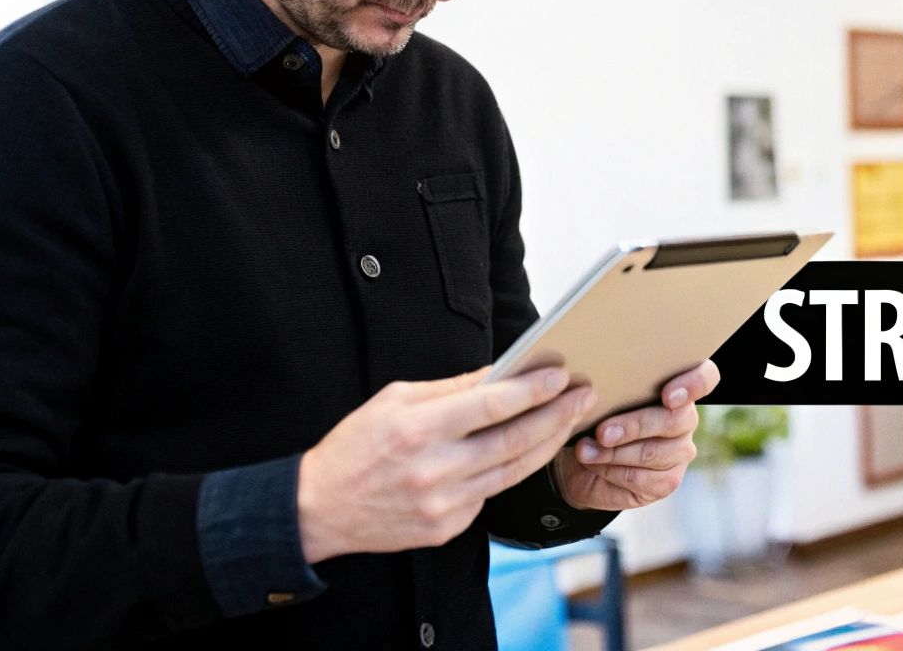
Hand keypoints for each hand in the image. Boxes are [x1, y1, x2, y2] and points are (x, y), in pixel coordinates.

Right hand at [297, 366, 597, 562]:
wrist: (318, 509)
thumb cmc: (355, 446)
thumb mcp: (393, 401)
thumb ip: (449, 389)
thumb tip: (498, 374)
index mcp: (418, 429)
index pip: (492, 405)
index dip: (533, 389)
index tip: (561, 375)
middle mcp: (435, 469)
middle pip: (515, 440)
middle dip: (557, 415)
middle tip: (583, 395)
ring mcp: (443, 504)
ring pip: (513, 471)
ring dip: (548, 443)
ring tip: (569, 419)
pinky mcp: (447, 528)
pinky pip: (490, 495)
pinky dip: (509, 471)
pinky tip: (525, 451)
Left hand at [552, 360, 719, 511]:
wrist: (583, 459)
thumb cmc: (595, 417)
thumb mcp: (602, 398)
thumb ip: (614, 390)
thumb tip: (597, 388)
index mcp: (677, 387)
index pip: (705, 378)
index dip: (694, 384)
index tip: (667, 396)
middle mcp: (685, 419)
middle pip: (674, 420)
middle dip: (634, 426)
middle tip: (602, 433)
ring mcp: (680, 452)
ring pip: (652, 453)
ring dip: (613, 453)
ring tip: (584, 449)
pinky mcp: (668, 481)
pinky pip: (641, 478)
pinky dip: (610, 470)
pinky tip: (592, 463)